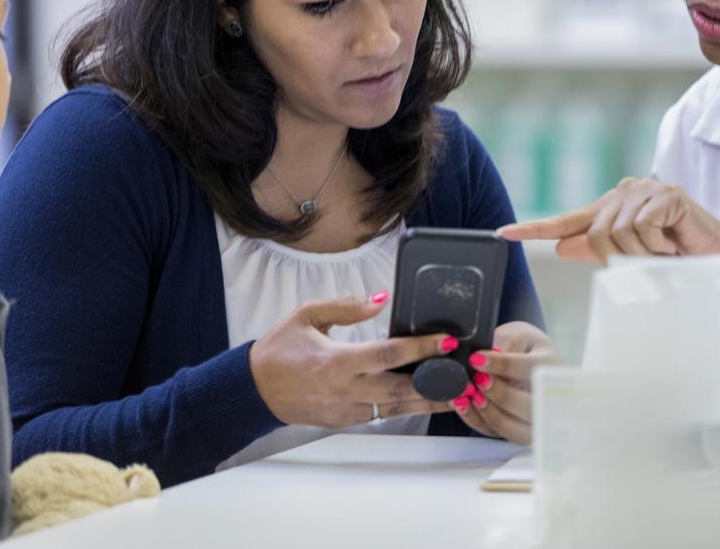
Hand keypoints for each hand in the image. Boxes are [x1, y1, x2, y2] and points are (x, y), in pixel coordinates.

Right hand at [249, 293, 457, 426]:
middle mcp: (346, 389)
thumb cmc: (279, 350)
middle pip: (402, 389)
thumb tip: (381, 298)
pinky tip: (426, 400)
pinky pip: (382, 415)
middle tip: (466, 375)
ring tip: (460, 393)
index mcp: (337, 361)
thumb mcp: (307, 315)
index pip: (388, 354)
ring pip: (396, 408)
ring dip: (429, 402)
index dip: (421, 348)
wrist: (253, 390)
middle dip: (437, 383)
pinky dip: (406, 408)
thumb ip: (347, 306)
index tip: (447, 342)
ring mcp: (347, 409)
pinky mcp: (345, 421)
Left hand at [451, 321, 558, 444]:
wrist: (529, 358)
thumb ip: (505, 343)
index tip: (476, 359)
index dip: (502, 365)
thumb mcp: (518, 334)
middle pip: (528, 406)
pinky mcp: (517, 431)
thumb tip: (488, 356)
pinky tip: (465, 403)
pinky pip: (496, 433)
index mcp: (552, 367)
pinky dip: (477, 419)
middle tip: (476, 379)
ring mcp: (535, 419)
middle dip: (498, 393)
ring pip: (512, 427)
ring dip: (487, 410)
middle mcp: (550, 398)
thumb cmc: (523, 345)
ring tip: (469, 393)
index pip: (530, 369)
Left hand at [498, 177, 719, 262]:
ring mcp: (645, 190)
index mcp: (611, 208)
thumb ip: (599, 250)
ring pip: (618, 233)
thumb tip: (562, 247)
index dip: (535, 228)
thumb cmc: (677, 256)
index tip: (503, 234)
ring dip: (642, 255)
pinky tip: (672, 245)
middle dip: (618, 260)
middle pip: (596, 234)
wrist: (719, 255)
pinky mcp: (665, 194)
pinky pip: (642, 227)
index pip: (566, 220)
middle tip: (647, 266)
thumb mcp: (634, 257)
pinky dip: (656, 246)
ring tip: (664, 255)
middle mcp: (624, 193)